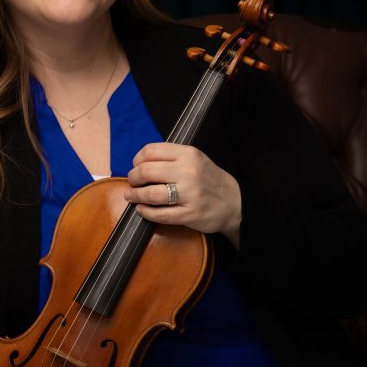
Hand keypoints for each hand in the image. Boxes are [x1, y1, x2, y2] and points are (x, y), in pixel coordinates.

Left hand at [124, 142, 241, 247]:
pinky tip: (142, 210)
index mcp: (188, 154)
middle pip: (146, 171)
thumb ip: (172, 158)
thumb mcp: (195, 159)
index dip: (137, 159)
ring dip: (135, 195)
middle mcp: (188, 172)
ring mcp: (189, 194)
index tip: (136, 166)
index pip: (151, 151)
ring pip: (150, 194)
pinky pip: (160, 214)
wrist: (235, 203)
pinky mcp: (189, 214)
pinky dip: (145, 212)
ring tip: (131, 196)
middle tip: (132, 182)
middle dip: (133, 178)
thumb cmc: (210, 180)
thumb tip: (141, 163)